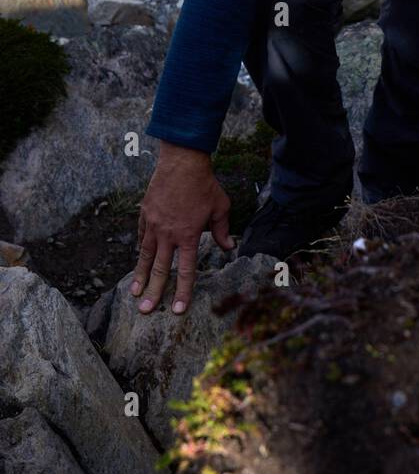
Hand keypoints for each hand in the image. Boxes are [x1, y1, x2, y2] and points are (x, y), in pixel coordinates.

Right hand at [130, 142, 233, 315]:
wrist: (182, 162)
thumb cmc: (204, 185)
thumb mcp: (220, 208)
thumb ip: (222, 231)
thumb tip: (229, 247)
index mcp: (188, 235)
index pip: (186, 270)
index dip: (183, 291)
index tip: (177, 309)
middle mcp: (168, 234)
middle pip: (161, 269)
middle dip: (154, 292)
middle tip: (146, 311)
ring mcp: (154, 224)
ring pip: (145, 256)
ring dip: (141, 276)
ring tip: (135, 294)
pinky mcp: (145, 214)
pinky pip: (141, 236)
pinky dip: (140, 250)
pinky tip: (139, 261)